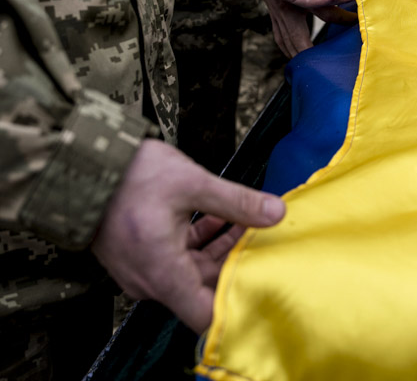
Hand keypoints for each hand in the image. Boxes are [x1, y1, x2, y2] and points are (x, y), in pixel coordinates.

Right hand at [91, 140, 286, 331]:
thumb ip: (237, 202)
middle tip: (267, 241)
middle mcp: (150, 280)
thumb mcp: (193, 184)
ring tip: (251, 222)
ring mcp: (143, 268)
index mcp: (162, 273)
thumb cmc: (129, 176)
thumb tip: (276, 212)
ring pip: (193, 269)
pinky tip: (223, 218)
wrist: (80, 163)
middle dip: (237, 265)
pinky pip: (177, 257)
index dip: (237, 302)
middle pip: (204, 288)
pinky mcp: (140, 254)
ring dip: (222, 247)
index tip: (263, 280)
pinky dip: (201, 240)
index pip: (205, 313)